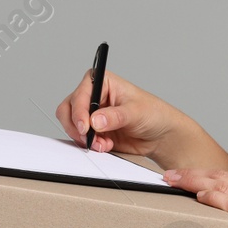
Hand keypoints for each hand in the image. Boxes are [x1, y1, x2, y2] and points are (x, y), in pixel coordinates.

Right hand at [54, 70, 192, 162]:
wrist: (160, 135)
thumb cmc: (152, 113)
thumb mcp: (136, 112)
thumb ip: (115, 116)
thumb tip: (95, 120)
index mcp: (102, 82)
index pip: (81, 94)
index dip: (79, 111)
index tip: (85, 127)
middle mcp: (93, 96)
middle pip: (68, 109)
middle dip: (76, 126)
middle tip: (88, 138)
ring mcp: (91, 114)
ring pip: (71, 125)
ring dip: (84, 138)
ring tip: (103, 143)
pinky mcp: (93, 131)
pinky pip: (80, 138)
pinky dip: (90, 145)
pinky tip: (105, 145)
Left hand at [162, 168, 227, 227]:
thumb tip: (212, 214)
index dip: (203, 174)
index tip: (183, 175)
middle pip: (222, 176)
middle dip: (192, 174)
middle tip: (170, 175)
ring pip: (222, 185)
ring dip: (194, 182)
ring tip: (173, 182)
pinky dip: (210, 197)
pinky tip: (196, 196)